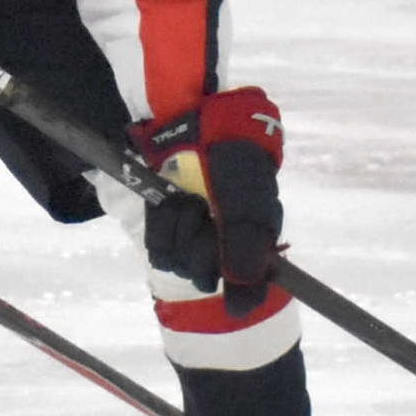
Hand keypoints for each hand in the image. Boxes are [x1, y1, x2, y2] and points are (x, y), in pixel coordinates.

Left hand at [130, 87, 284, 316]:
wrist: (190, 116)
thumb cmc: (230, 152)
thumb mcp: (247, 196)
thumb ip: (246, 243)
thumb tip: (242, 298)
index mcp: (255, 234)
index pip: (249, 282)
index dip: (241, 290)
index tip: (235, 294)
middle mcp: (225, 241)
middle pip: (208, 275)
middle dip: (200, 245)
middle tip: (204, 211)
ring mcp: (194, 234)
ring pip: (181, 264)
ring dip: (180, 229)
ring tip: (187, 199)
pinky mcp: (165, 227)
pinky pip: (159, 249)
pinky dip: (161, 226)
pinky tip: (169, 202)